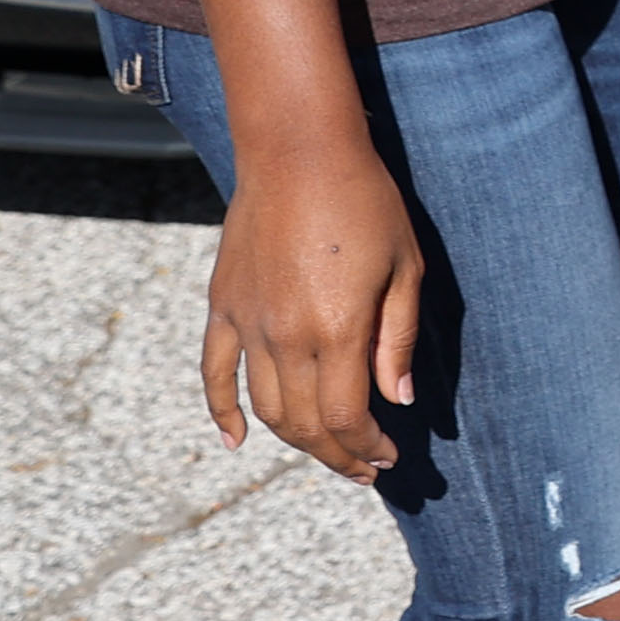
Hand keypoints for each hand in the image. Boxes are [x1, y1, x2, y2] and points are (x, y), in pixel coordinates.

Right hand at [205, 139, 420, 482]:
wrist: (299, 153)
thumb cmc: (367, 203)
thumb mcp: (405, 268)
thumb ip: (398, 339)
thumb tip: (399, 398)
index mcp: (338, 329)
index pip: (347, 416)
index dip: (368, 446)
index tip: (389, 457)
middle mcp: (286, 335)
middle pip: (304, 423)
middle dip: (337, 454)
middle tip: (365, 467)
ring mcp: (248, 323)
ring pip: (264, 407)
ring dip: (295, 440)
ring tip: (327, 452)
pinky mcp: (222, 306)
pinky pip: (214, 373)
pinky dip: (222, 413)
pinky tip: (236, 442)